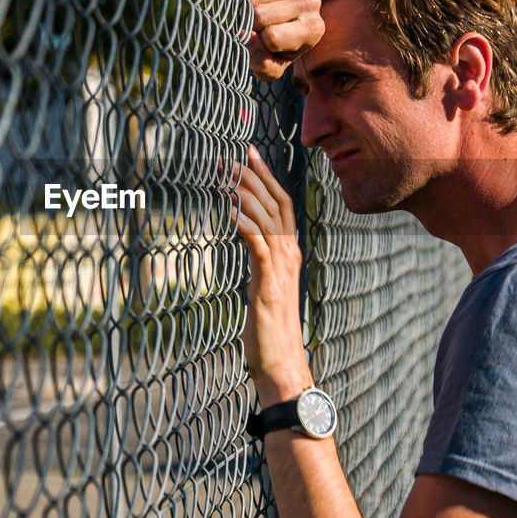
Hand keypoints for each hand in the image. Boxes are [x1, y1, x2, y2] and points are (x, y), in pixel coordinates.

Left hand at [226, 145, 312, 405]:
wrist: (281, 362)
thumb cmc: (269, 330)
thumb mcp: (264, 285)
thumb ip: (259, 259)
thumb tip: (245, 235)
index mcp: (289, 254)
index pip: (282, 205)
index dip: (267, 177)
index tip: (250, 155)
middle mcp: (289, 256)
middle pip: (276, 205)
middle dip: (254, 178)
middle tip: (232, 158)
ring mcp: (281, 270)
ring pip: (268, 220)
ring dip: (247, 196)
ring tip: (227, 177)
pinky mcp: (269, 286)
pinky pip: (259, 248)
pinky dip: (245, 226)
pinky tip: (229, 213)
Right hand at [248, 0, 324, 81]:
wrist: (285, 26)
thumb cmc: (276, 51)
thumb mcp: (271, 68)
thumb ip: (262, 64)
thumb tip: (249, 38)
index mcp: (313, 30)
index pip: (271, 37)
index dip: (257, 45)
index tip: (260, 46)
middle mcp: (311, 3)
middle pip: (259, 14)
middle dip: (248, 25)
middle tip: (254, 30)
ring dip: (244, 10)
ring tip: (253, 18)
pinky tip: (252, 2)